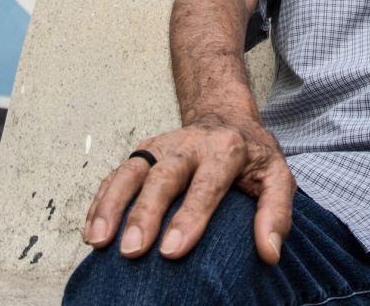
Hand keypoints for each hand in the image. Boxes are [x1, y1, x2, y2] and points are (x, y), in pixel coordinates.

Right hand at [81, 116, 295, 263]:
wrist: (226, 116)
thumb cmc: (252, 156)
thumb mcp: (278, 176)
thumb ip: (276, 212)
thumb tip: (270, 253)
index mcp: (225, 149)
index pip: (206, 185)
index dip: (189, 217)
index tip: (173, 251)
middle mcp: (188, 145)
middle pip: (162, 177)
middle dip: (145, 214)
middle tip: (132, 250)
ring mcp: (159, 147)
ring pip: (131, 172)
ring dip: (111, 206)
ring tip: (98, 241)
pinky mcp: (141, 153)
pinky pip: (116, 176)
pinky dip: (101, 202)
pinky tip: (91, 230)